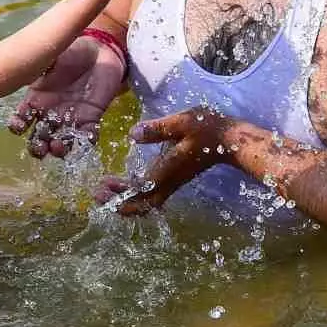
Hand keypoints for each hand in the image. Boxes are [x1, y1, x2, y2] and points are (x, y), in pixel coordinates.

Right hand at [8, 36, 123, 157]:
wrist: (99, 52)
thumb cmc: (72, 52)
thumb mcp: (52, 56)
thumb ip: (39, 66)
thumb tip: (26, 68)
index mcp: (37, 98)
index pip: (21, 118)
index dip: (17, 126)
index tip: (19, 127)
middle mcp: (50, 113)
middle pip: (39, 137)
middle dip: (37, 146)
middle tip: (40, 147)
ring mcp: (70, 119)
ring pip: (60, 142)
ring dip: (58, 149)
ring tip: (59, 146)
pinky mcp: (90, 120)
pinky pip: (87, 136)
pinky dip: (85, 142)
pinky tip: (85, 141)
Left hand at [94, 107, 230, 214]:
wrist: (229, 140)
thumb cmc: (207, 129)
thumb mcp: (181, 122)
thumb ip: (157, 129)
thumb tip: (133, 134)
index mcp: (167, 170)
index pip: (140, 192)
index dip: (120, 195)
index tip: (102, 189)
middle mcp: (168, 181)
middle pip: (141, 204)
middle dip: (118, 202)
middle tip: (97, 193)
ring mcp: (172, 181)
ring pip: (146, 200)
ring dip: (125, 197)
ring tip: (107, 185)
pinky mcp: (175, 176)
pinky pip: (152, 192)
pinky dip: (136, 190)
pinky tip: (127, 179)